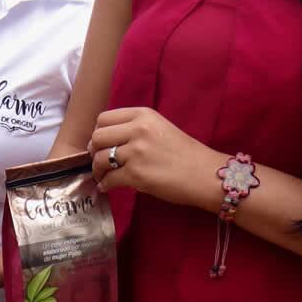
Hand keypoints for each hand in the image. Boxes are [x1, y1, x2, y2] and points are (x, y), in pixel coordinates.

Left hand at [89, 107, 221, 211]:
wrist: (206, 174)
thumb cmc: (185, 153)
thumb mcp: (159, 128)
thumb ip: (134, 129)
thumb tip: (105, 141)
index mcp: (143, 114)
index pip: (104, 118)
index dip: (100, 133)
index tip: (103, 145)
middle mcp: (138, 129)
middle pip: (97, 137)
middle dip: (95, 152)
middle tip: (102, 162)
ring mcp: (136, 152)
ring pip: (100, 159)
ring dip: (98, 170)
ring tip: (104, 176)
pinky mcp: (136, 174)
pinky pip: (108, 180)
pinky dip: (105, 185)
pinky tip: (108, 187)